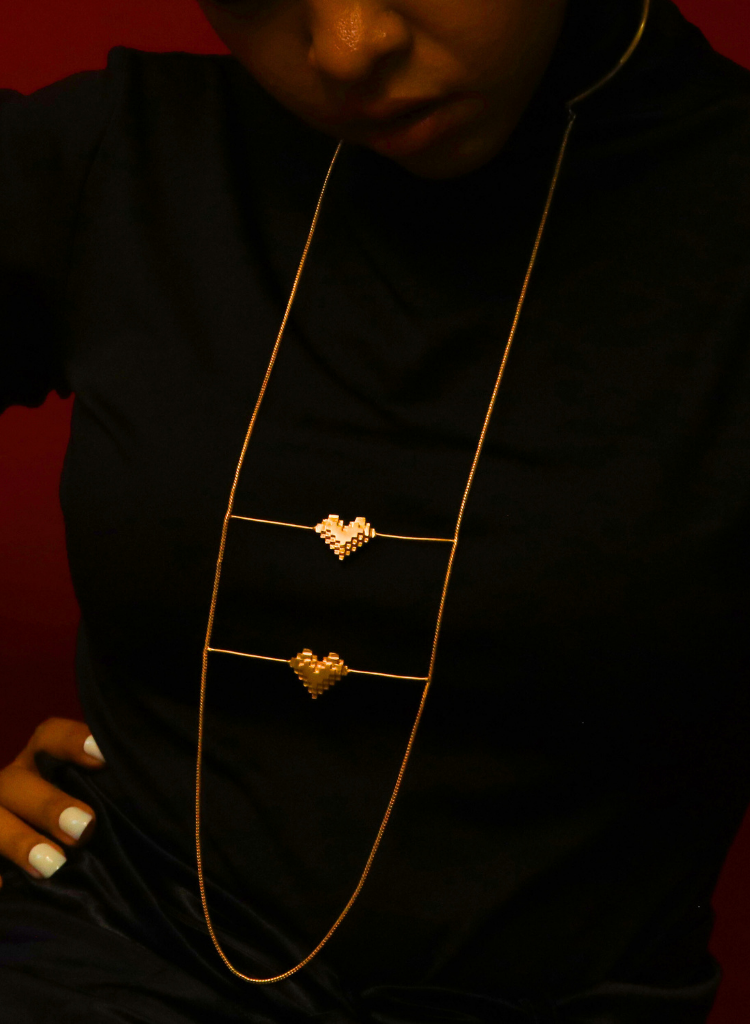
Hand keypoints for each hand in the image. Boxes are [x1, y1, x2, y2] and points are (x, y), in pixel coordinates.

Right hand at [0, 718, 105, 884]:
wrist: (36, 865)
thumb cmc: (85, 817)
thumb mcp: (95, 796)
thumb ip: (112, 792)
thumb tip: (160, 799)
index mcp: (40, 762)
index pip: (50, 738)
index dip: (72, 742)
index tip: (102, 756)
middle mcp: (12, 786)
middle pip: (17, 784)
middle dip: (49, 805)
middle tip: (84, 826)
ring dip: (18, 841)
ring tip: (52, 865)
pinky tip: (3, 888)